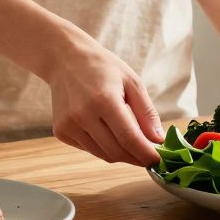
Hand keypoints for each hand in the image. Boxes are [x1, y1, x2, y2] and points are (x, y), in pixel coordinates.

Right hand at [45, 33, 162, 165]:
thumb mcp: (132, 82)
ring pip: (102, 155)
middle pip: (116, 151)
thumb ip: (146, 113)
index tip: (158, 161)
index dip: (146, 154)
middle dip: (136, 158)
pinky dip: (103, 147)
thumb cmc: (102, 68)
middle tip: (148, 156)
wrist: (65, 59)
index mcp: (104, 100)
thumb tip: (158, 140)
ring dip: (121, 155)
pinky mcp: (61, 131)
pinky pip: (89, 149)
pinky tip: (106, 131)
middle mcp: (83, 115)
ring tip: (131, 143)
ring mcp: (69, 124)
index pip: (129, 138)